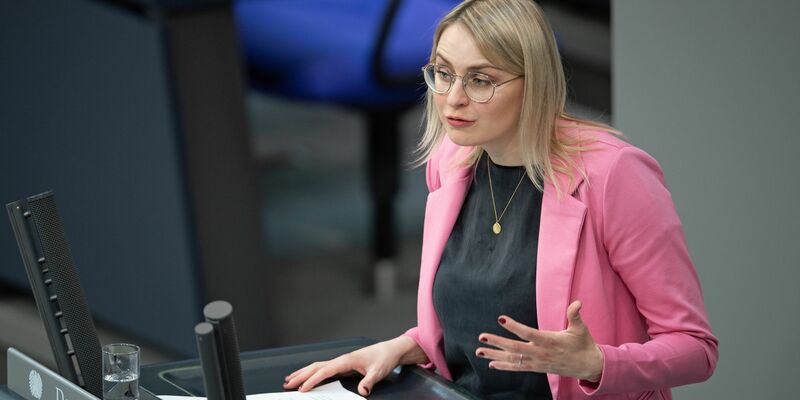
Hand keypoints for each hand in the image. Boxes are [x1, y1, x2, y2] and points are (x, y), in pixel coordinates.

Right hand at [283, 336, 425, 395]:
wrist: (390, 350)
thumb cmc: (384, 358)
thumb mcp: (378, 372)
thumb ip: (369, 382)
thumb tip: (363, 391)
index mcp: (346, 360)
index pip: (325, 371)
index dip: (312, 380)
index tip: (302, 389)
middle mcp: (341, 359)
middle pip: (316, 367)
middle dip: (300, 375)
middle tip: (287, 384)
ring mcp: (341, 361)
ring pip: (317, 366)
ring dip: (303, 373)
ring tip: (290, 379)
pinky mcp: (343, 365)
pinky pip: (323, 369)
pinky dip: (312, 373)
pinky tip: (309, 377)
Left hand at [475, 300, 602, 381]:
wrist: (588, 366)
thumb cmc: (583, 344)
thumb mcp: (581, 328)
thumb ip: (575, 315)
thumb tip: (577, 302)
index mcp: (549, 341)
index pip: (528, 333)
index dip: (514, 326)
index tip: (501, 319)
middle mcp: (540, 353)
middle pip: (515, 348)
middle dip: (497, 342)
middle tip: (482, 336)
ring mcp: (537, 362)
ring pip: (513, 359)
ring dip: (494, 355)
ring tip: (479, 351)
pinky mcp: (536, 367)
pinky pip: (517, 368)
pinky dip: (504, 366)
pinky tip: (491, 363)